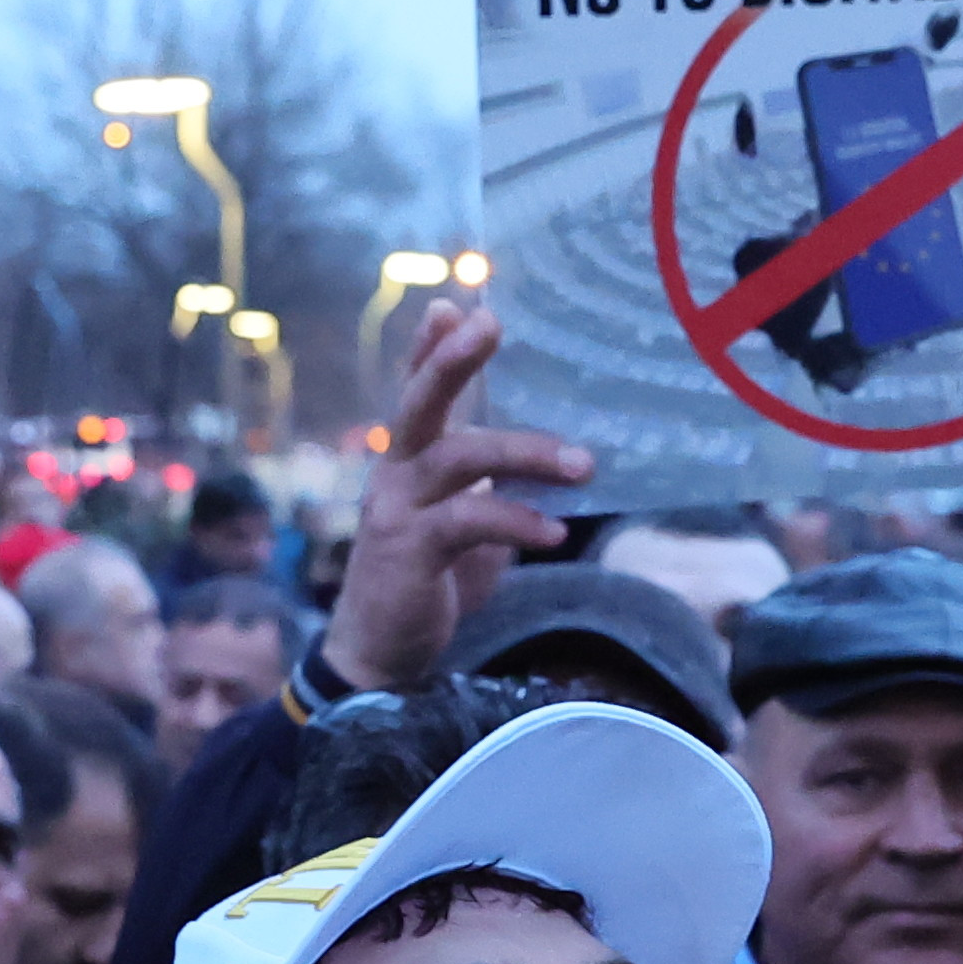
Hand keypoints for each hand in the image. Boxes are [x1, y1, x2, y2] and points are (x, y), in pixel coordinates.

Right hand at [322, 298, 585, 696]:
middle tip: (491, 323)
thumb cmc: (427, 587)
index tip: (456, 304)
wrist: (379, 659)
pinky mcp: (409, 551)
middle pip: (421, 402)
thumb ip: (494, 494)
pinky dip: (517, 521)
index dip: (431, 348)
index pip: (416, 392)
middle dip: (454, 359)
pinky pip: (469, 521)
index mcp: (408, 462)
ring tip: (583, 465)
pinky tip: (555, 532)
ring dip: (526, 454)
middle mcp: (394, 474)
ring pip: (459, 458)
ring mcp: (397, 510)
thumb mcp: (466, 530)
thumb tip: (558, 471)